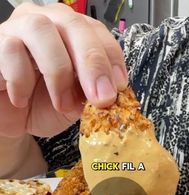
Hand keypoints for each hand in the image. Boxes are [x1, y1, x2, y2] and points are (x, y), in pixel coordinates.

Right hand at [0, 3, 126, 136]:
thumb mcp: (74, 105)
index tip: (119, 87)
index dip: (111, 57)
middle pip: (73, 24)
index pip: (96, 31)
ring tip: (62, 103)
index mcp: (70, 33)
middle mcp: (46, 23)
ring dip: (58, 71)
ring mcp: (18, 29)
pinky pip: (10, 50)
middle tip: (101, 97)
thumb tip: (110, 94)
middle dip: (92, 63)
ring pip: (40, 30)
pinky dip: (22, 79)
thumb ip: (91, 95)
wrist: (9, 119)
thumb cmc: (40, 105)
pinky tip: (22, 99)